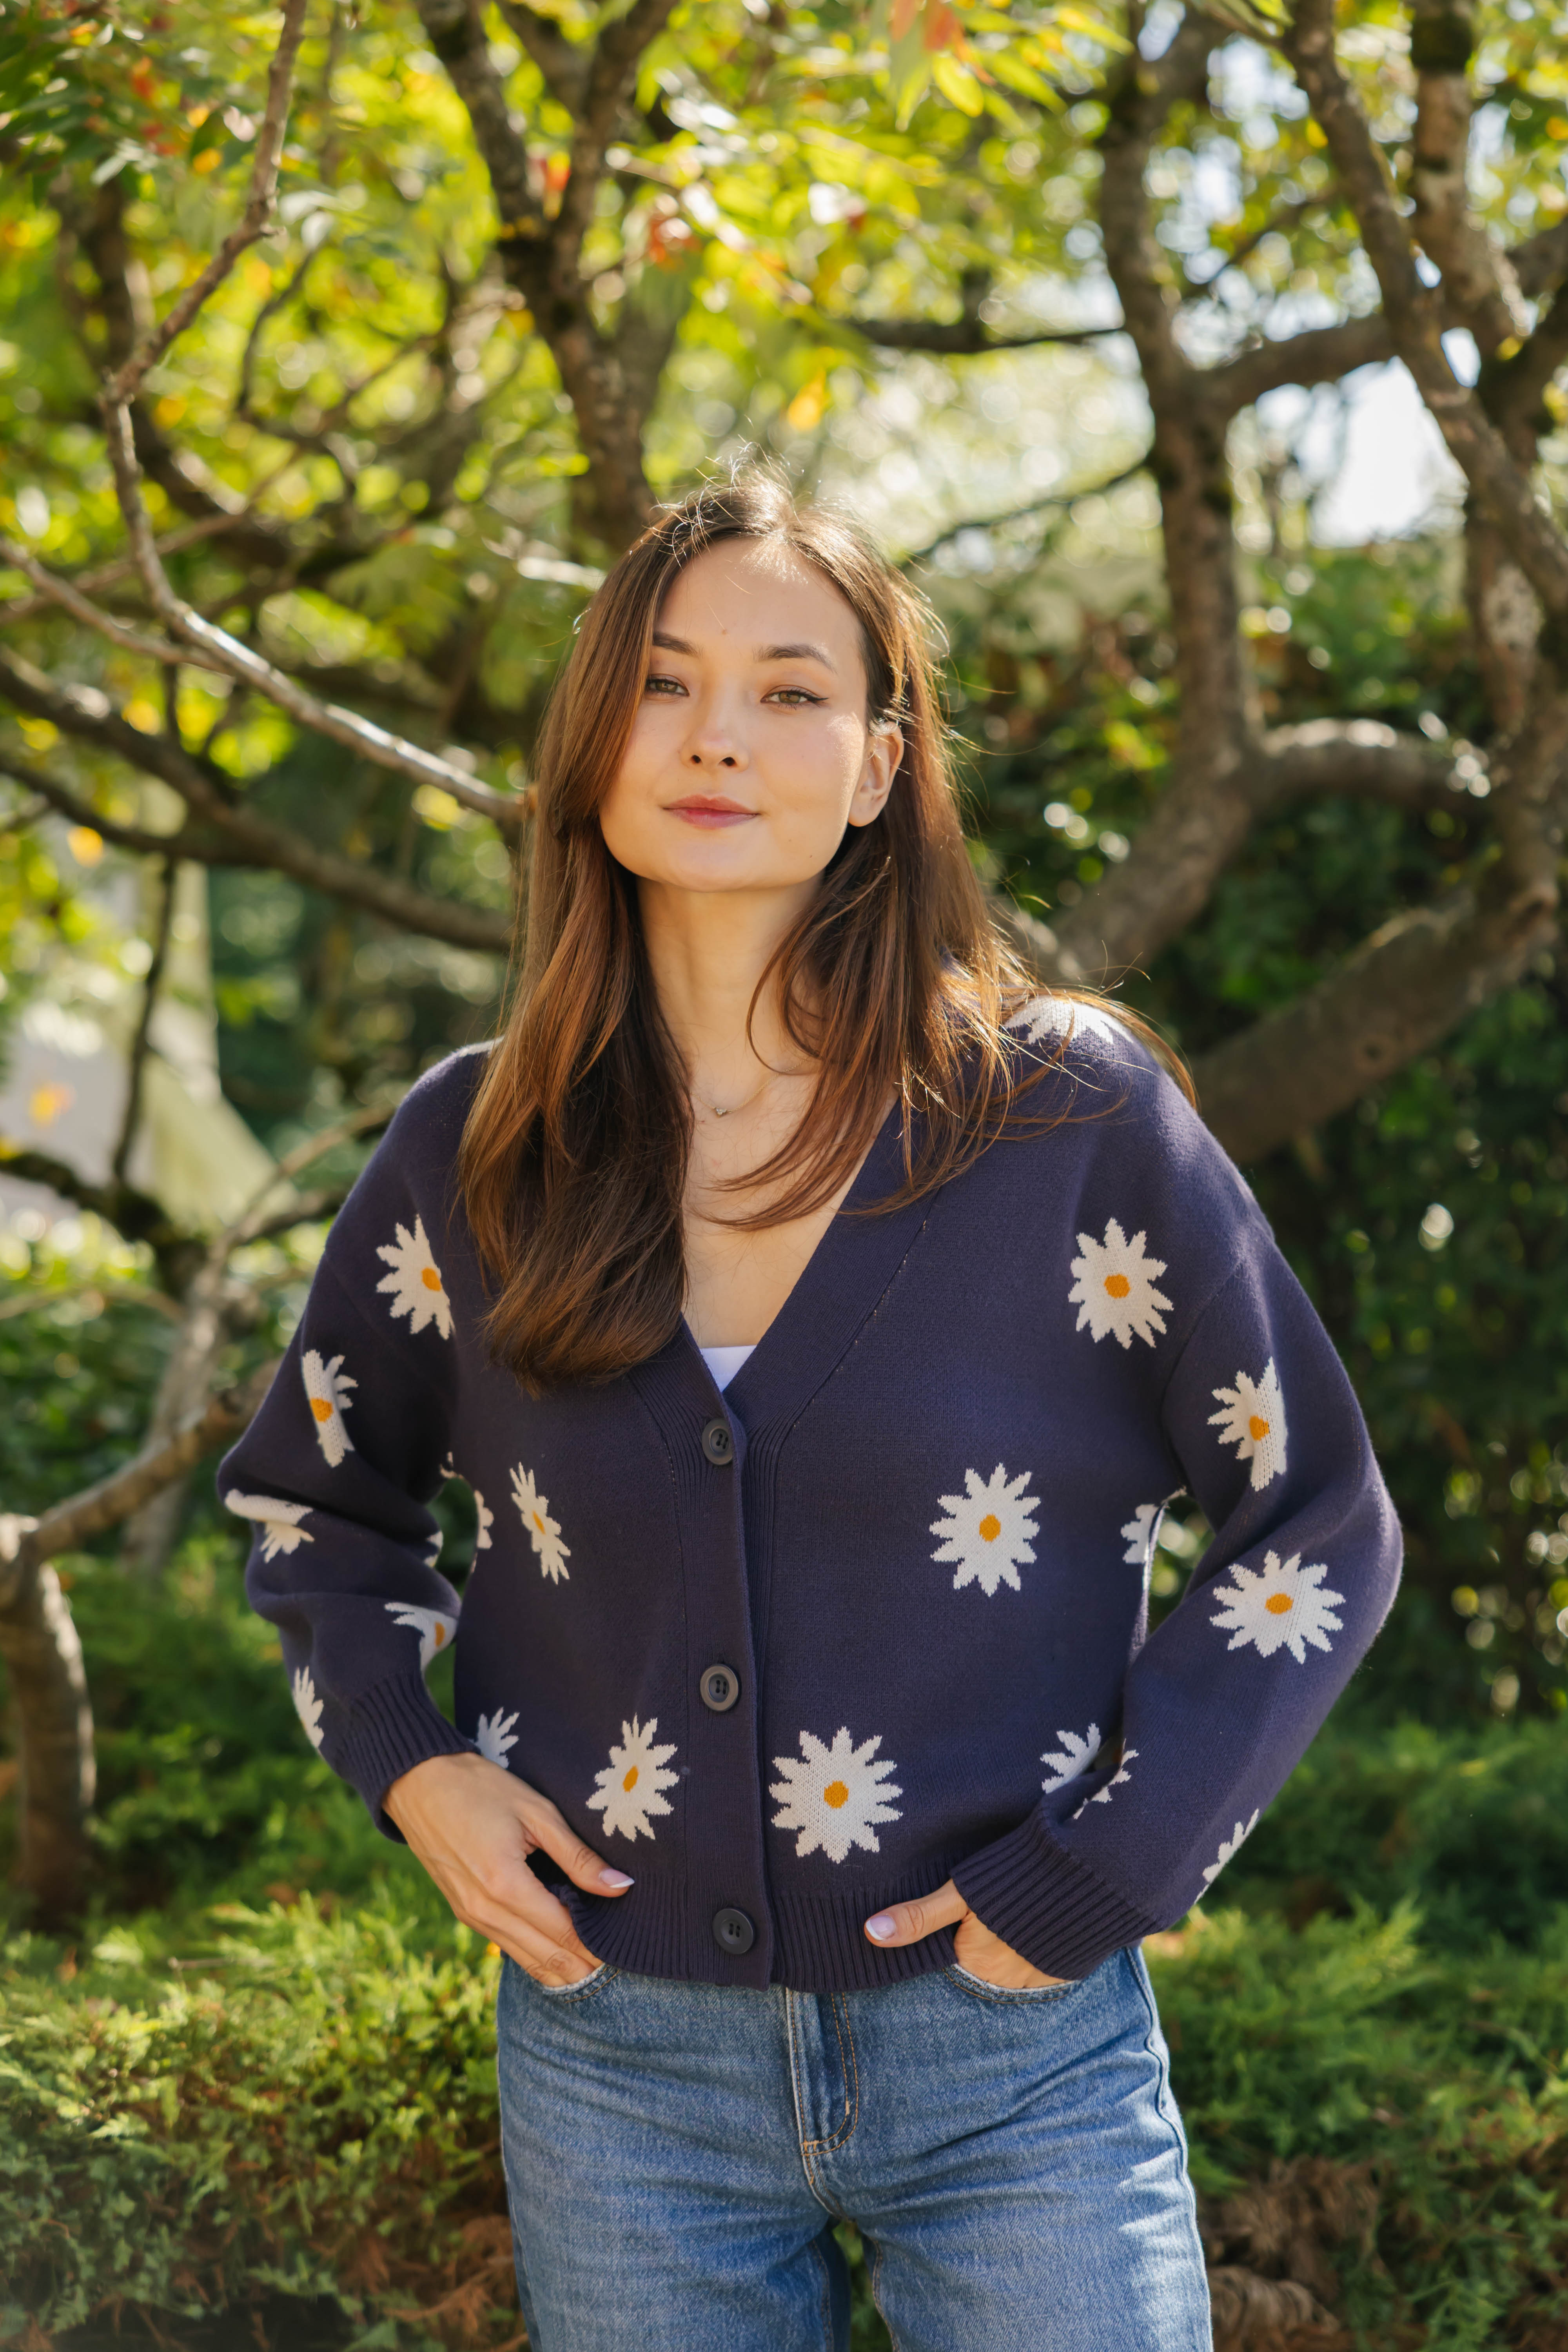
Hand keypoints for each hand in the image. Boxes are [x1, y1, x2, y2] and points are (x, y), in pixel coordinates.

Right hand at [385, 1751, 630, 1985]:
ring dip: (559, 1969)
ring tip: (594, 1973)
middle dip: (582, 1969)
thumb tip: (621, 1887)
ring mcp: (470, 1915)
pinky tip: (556, 1955)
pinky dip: (533, 1955)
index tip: (625, 1956)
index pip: (563, 1932)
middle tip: (619, 1973)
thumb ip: (579, 1857)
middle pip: (545, 1957)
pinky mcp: (463, 1911)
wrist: (418, 1784)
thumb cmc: (481, 1788)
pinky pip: (505, 1944)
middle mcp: (485, 1911)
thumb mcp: (537, 1813)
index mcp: (506, 1885)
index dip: (596, 1949)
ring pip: (524, 1959)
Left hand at [864, 1877, 1067, 1989]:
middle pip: (982, 1964)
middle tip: (989, 1913)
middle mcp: (1006, 1982)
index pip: (951, 1958)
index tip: (955, 1919)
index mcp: (975, 1965)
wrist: (1089, 1876)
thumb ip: (918, 1917)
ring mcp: (1039, 1978)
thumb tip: (870, 1934)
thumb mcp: (960, 1894)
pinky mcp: (1066, 1969)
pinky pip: (1040, 1963)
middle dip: (982, 1944)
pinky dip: (1035, 1947)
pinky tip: (1036, 1922)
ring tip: (1012, 1915)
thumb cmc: (1016, 1880)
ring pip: (1011, 1965)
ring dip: (1009, 1947)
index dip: (951, 1937)